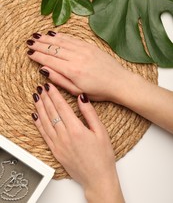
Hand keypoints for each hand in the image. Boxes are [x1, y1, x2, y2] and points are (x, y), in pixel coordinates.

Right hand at [27, 31, 128, 101]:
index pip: (49, 60)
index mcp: (72, 71)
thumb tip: (43, 70)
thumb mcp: (77, 90)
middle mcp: (77, 57)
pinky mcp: (90, 46)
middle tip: (29, 42)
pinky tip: (54, 34)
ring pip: (62, 41)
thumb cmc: (99, 91)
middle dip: (40, 44)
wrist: (119, 82)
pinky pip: (73, 38)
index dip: (37, 56)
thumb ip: (59, 80)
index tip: (29, 53)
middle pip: (54, 48)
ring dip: (48, 38)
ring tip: (38, 36)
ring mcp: (84, 49)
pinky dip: (62, 36)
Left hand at [32, 83, 123, 202]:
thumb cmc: (102, 156)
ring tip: (36, 97)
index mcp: (76, 129)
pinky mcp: (55, 151)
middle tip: (41, 87)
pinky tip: (35, 116)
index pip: (62, 107)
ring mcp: (58, 144)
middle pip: (52, 112)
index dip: (54, 95)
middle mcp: (64, 136)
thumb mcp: (101, 132)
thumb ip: (90, 113)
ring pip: (45, 122)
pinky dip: (38, 124)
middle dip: (46, 98)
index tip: (50, 86)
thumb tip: (81, 97)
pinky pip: (44, 135)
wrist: (97, 178)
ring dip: (40, 108)